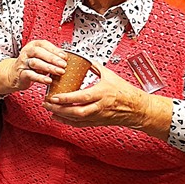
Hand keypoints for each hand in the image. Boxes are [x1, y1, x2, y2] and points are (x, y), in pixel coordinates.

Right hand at [0, 40, 66, 95]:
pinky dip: (40, 78)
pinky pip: (30, 75)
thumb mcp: (40, 57)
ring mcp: (23, 63)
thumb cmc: (31, 65)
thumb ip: (51, 56)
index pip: (44, 44)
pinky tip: (48, 81)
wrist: (14, 74)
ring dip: (49, 68)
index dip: (54, 50)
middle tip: (63, 65)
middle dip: (52, 58)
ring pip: (35, 63)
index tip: (65, 56)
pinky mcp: (21, 74)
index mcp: (33, 45)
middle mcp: (27, 52)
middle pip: (39, 52)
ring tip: (59, 72)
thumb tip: (67, 58)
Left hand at [43, 62, 171, 139]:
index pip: (80, 97)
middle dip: (59, 109)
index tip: (53, 96)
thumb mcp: (110, 75)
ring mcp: (98, 116)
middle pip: (75, 111)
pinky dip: (68, 122)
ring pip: (77, 119)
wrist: (138, 109)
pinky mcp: (98, 122)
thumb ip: (96, 67)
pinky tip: (59, 118)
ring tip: (49, 111)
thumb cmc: (126, 91)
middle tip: (46, 104)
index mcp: (101, 93)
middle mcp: (99, 107)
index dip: (66, 98)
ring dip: (61, 116)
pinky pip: (81, 124)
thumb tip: (85, 59)